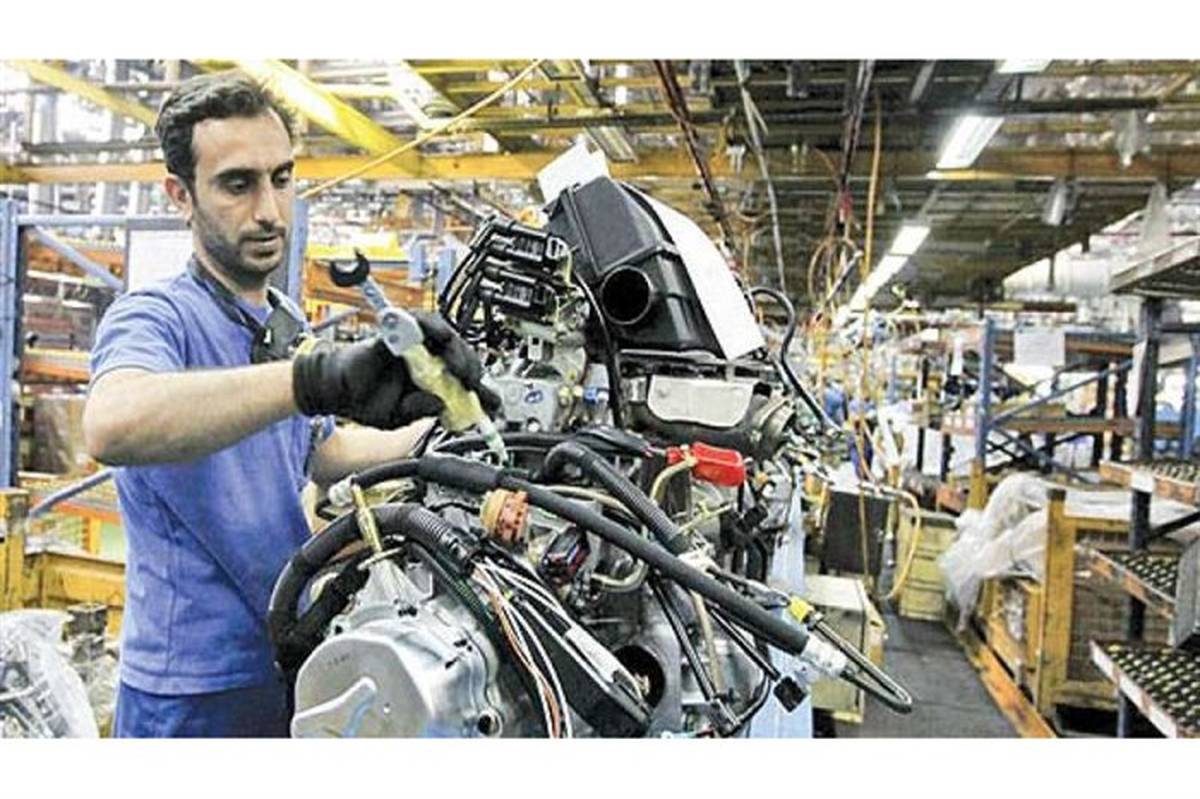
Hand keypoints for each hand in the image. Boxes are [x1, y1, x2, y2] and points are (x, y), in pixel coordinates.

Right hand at [292, 312, 499, 428]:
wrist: (336, 389)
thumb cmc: (368, 400)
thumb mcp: (399, 416)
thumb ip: (419, 412)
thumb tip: (440, 406)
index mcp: (432, 382)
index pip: (464, 382)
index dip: (482, 391)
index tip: (493, 403)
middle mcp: (428, 360)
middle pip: (461, 357)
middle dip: (472, 371)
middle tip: (473, 384)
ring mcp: (415, 345)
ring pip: (447, 337)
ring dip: (457, 350)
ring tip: (459, 367)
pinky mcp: (399, 332)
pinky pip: (419, 322)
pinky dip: (430, 327)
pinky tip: (437, 337)